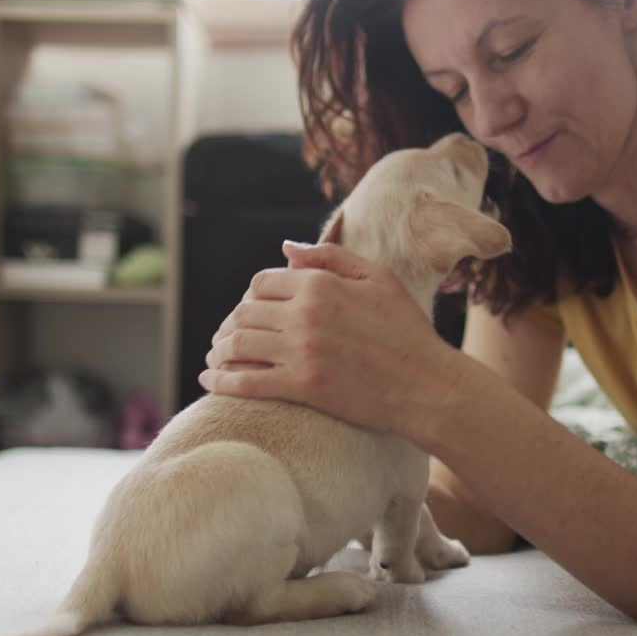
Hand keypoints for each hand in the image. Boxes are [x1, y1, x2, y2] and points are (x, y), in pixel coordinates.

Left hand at [201, 241, 458, 435]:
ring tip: (216, 358)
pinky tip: (210, 381)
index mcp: (321, 285)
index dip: (251, 297)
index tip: (250, 311)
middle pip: (244, 313)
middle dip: (229, 325)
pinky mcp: (302, 387)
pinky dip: (221, 381)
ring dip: (219, 351)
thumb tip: (286, 248)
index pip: (262, 283)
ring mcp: (302, 352)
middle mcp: (306, 315)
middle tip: (225, 337)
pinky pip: (246, 383)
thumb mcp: (377, 278)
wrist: (427, 385)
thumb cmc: (407, 330)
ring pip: (238, 345)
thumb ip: (330, 257)